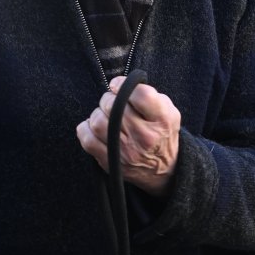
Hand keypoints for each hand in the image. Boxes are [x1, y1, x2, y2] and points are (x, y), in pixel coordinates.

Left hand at [77, 76, 180, 196]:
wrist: (164, 170)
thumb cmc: (161, 133)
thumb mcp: (168, 111)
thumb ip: (149, 94)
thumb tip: (120, 84)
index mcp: (162, 120)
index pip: (140, 95)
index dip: (122, 84)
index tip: (117, 85)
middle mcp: (145, 136)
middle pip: (114, 106)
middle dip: (108, 98)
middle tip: (111, 101)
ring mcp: (127, 152)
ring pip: (98, 122)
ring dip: (97, 113)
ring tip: (105, 114)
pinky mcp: (111, 162)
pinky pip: (87, 140)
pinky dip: (86, 129)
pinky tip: (94, 127)